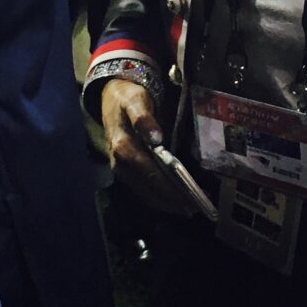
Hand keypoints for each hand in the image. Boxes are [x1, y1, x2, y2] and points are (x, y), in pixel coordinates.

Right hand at [100, 77, 185, 212]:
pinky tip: (173, 199)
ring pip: (145, 192)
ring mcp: (121, 169)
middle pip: (149, 188)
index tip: (188, 198)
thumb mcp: (135, 100)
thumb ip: (143, 117)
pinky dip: (159, 196)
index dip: (169, 189)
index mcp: (123, 148)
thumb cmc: (127, 98)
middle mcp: (120, 164)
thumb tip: (155, 137)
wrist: (110, 97)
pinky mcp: (125, 171)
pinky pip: (142, 188)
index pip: (150, 174)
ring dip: (166, 202)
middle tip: (196, 208)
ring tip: (189, 207)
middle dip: (172, 201)